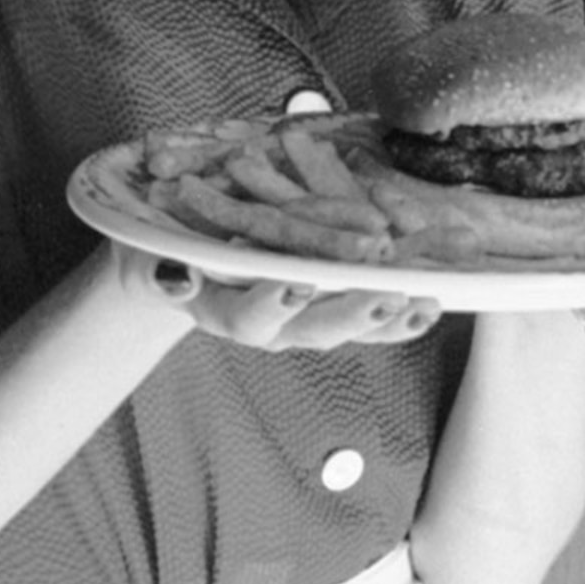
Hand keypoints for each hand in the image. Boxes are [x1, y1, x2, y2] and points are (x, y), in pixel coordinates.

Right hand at [116, 244, 441, 350]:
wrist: (182, 266)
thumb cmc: (162, 256)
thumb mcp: (147, 259)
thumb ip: (160, 271)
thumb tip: (177, 279)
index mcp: (225, 313)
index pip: (247, 315)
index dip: (271, 302)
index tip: (295, 286)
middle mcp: (273, 325)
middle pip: (315, 327)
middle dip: (352, 312)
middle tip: (385, 295)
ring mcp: (307, 319)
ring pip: (354, 325)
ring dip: (392, 313)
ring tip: (426, 299)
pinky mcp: (335, 305)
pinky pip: (374, 312)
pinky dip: (404, 304)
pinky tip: (437, 296)